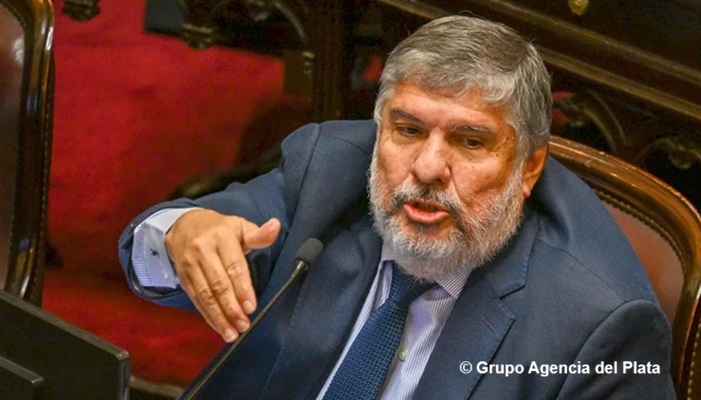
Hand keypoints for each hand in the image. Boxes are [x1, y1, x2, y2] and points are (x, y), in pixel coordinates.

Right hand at [165, 209, 280, 341]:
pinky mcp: (183, 277)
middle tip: (243, 325)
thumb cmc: (219, 229)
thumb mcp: (240, 226)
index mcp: (221, 237)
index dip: (243, 288)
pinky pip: (196, 299)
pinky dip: (207, 315)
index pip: (234, 266)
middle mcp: (203, 250)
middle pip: (218, 284)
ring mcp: (190, 265)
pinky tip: (218, 327)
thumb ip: (259, 234)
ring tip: (231, 333)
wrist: (183, 225)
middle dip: (231, 308)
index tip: (251, 307)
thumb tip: (275, 227)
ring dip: (219, 317)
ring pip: (205, 294)